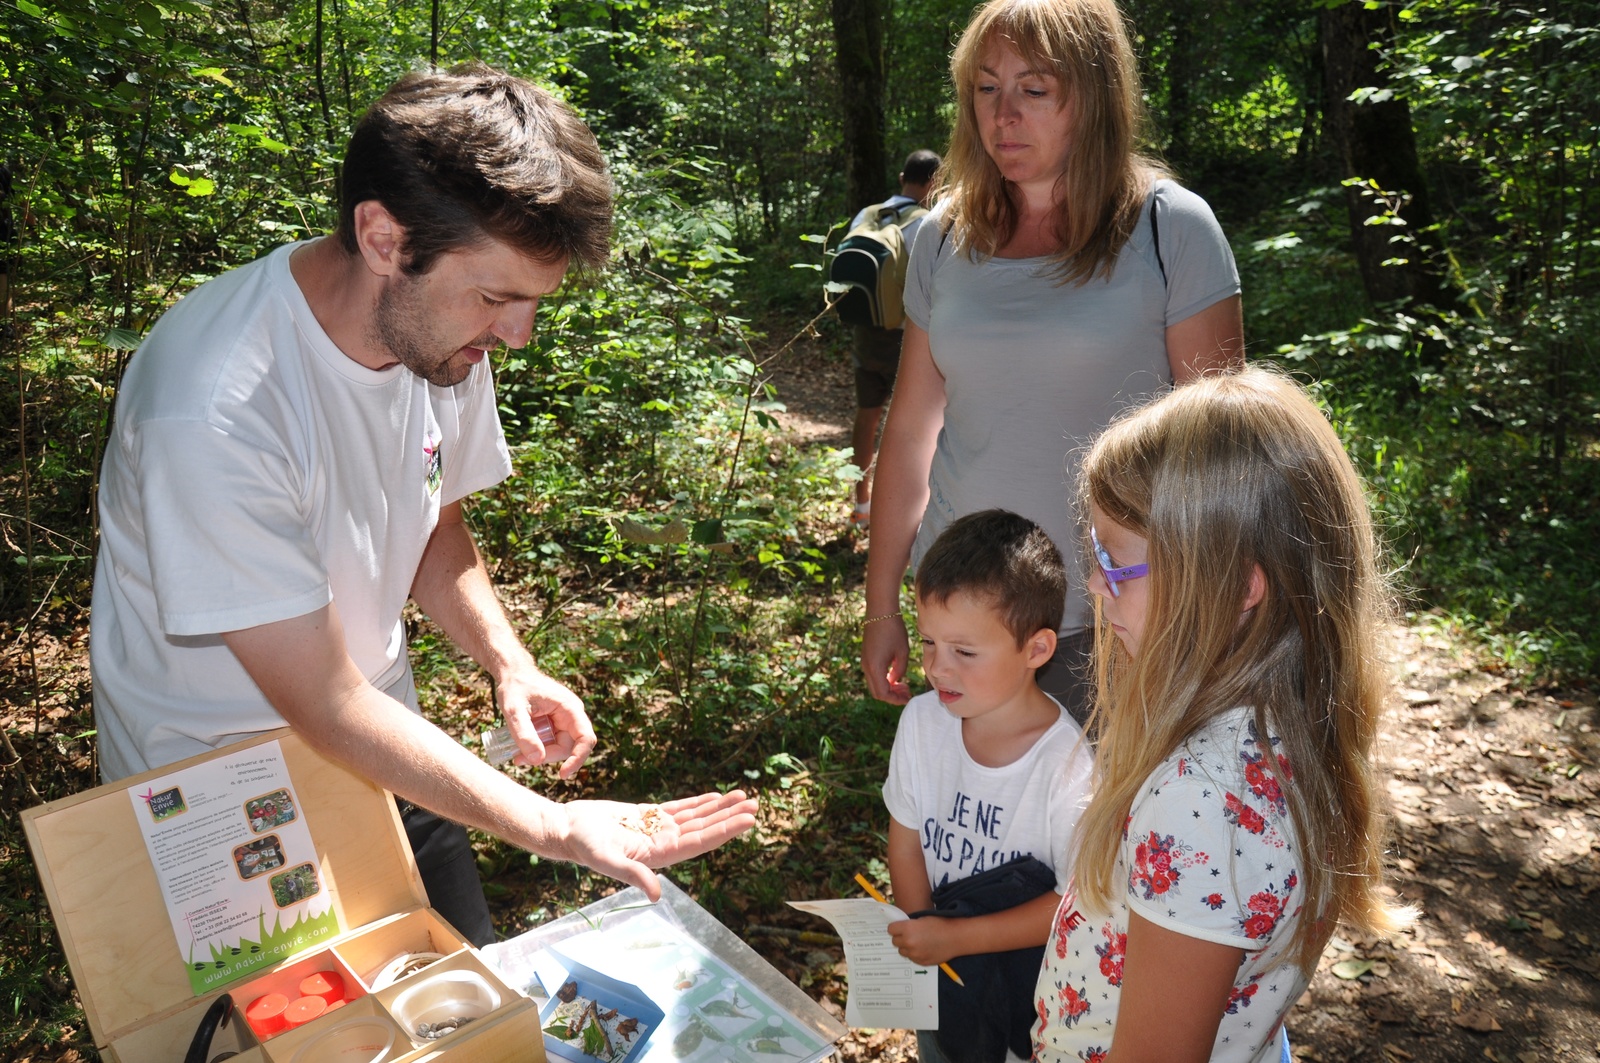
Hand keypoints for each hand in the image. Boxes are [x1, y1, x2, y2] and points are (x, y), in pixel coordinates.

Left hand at [497, 666, 595, 777]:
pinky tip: (521, 749)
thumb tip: (538, 760)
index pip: (586, 738)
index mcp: (570, 708)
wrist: (512, 673)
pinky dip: (538, 749)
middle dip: (548, 757)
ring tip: (517, 755)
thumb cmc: (514, 687)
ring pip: (560, 747)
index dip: (578, 758)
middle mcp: (572, 715)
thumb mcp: (514, 710)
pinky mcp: (556, 724)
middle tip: (520, 759)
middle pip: (570, 747)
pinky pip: (552, 743)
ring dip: (541, 755)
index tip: (562, 774)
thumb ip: (524, 734)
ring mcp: (565, 719)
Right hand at [561, 791, 759, 900]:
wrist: (566, 830)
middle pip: (704, 829)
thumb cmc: (583, 845)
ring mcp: (657, 829)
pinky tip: (716, 796)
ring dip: (720, 808)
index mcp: (659, 856)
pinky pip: (680, 808)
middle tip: (756, 805)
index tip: (747, 820)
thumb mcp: (607, 860)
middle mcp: (663, 844)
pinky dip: (699, 802)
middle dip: (730, 818)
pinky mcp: (648, 815)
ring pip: (696, 817)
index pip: (700, 843)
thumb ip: (633, 875)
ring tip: (744, 796)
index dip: (725, 831)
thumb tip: (656, 894)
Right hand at [862, 614, 911, 703]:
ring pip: (875, 684)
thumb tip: (896, 680)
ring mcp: (865, 662)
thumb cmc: (894, 630)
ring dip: (888, 688)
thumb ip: (900, 670)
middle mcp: (867, 667)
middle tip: (907, 692)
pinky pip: (874, 675)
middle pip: (877, 692)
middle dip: (892, 696)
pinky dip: (884, 680)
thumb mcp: (903, 652)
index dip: (895, 700)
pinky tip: (896, 676)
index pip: (883, 694)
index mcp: (875, 668)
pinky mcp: (867, 657)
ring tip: (904, 685)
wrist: (880, 612)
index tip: (908, 697)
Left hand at [887, 914, 955, 965]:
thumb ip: (909, 925)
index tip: (899, 927)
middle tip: (909, 935)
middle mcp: (908, 943)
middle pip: (895, 942)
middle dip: (900, 938)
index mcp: (907, 929)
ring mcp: (915, 954)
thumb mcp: (922, 919)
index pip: (890, 929)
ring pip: (902, 951)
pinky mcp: (921, 962)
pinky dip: (915, 954)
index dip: (895, 928)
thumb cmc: (940, 924)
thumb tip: (899, 928)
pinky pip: (912, 958)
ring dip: (907, 947)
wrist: (955, 937)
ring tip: (918, 942)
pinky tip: (924, 948)